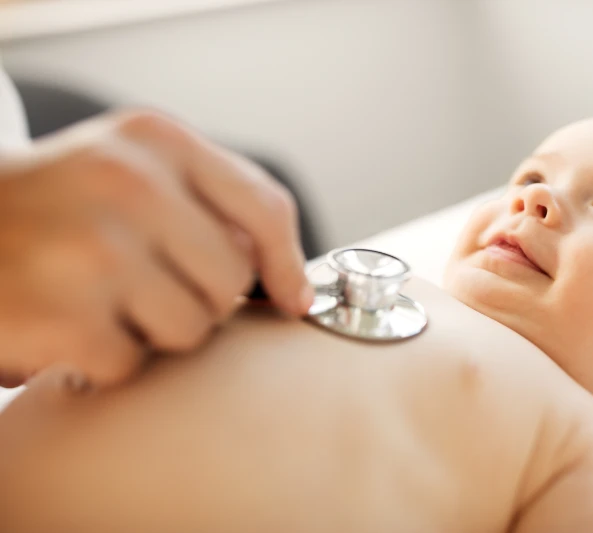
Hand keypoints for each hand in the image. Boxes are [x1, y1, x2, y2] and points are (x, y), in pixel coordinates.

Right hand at [0, 109, 312, 388]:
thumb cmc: (60, 205)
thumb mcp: (131, 167)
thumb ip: (210, 203)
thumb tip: (288, 282)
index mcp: (158, 140)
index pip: (265, 206)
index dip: (287, 264)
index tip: (292, 300)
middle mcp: (130, 183)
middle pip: (232, 279)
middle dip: (200, 297)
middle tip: (144, 284)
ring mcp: (93, 248)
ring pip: (191, 328)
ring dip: (153, 331)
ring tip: (103, 301)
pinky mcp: (59, 313)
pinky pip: (131, 363)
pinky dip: (104, 359)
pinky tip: (68, 325)